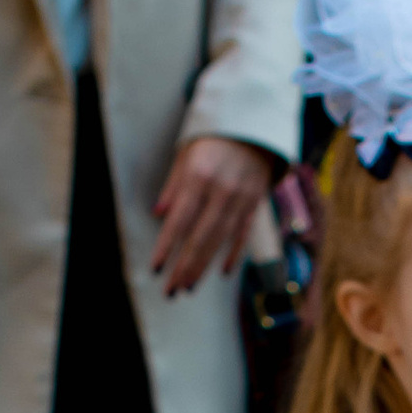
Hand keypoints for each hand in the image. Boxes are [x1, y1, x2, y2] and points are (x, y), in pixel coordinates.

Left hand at [151, 132, 273, 295]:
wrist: (254, 122)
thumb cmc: (213, 138)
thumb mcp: (186, 153)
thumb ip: (173, 185)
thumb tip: (159, 215)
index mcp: (198, 176)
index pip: (179, 220)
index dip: (166, 247)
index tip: (156, 269)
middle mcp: (220, 190)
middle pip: (200, 237)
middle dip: (184, 267)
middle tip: (172, 291)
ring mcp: (240, 199)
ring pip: (220, 240)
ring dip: (203, 267)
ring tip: (189, 286)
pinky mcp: (255, 203)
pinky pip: (243, 234)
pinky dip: (233, 255)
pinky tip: (222, 273)